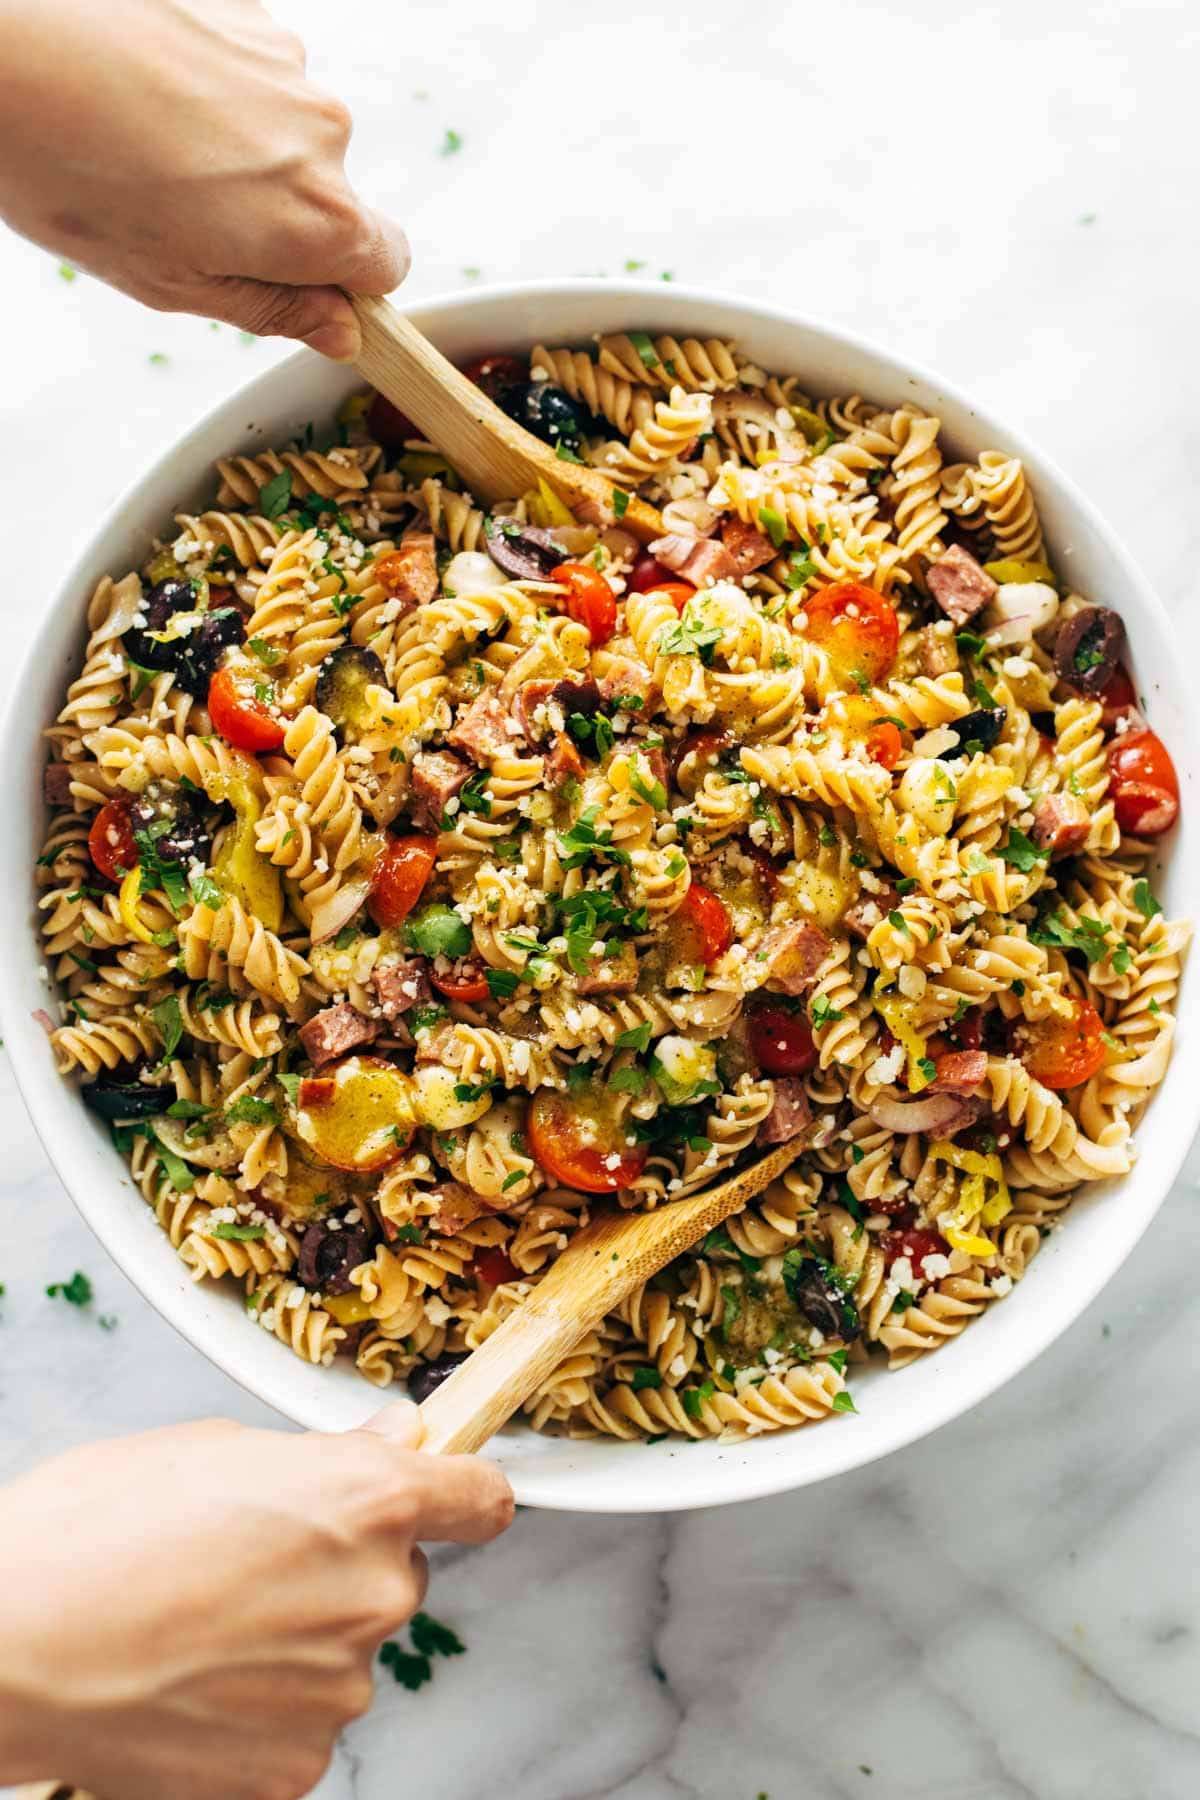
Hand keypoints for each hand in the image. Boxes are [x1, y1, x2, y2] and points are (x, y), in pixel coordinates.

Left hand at [0, 0, 407, 356]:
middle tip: (183, 212)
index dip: (344, 283)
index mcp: (318, 220)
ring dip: (239, 144)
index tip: (295, 283)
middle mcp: (325, 134)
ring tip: (149, 144)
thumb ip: (272, 307)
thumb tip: (338, 328)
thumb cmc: (69, 171)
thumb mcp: (171, 281)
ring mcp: (288, 63)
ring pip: (287, 128)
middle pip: (331, 193)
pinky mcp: (250, 12)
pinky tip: (146, 91)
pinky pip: (252, 72)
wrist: (7, 43)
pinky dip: (213, 87)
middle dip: (274, 209)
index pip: (387, 265)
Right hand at [0, 1404, 512, 1799]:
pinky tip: (194, 1683)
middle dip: (344, 1566)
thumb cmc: (91, 1532)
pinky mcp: (295, 1767)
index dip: (463, 1493)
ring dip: (299, 1639)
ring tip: (200, 1623)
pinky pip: (304, 1723)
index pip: (480, 1498)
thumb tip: (390, 1442)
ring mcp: (338, 1691)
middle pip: (396, 1577)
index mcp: (368, 1500)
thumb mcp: (213, 1449)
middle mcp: (373, 1595)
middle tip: (252, 1561)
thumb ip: (322, 1455)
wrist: (6, 1647)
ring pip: (346, 1652)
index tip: (452, 1497)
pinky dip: (264, 1709)